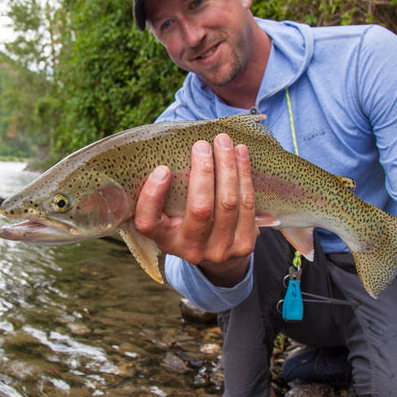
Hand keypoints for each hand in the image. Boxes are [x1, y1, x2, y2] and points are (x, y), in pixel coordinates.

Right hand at [133, 133, 257, 285]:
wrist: (217, 254)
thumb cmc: (186, 222)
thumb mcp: (167, 216)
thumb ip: (163, 193)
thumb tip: (167, 150)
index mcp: (164, 240)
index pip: (148, 222)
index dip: (153, 196)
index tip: (162, 169)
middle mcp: (190, 249)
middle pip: (200, 208)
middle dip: (204, 171)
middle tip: (202, 144)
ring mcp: (220, 249)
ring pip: (228, 202)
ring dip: (228, 167)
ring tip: (223, 142)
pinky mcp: (244, 245)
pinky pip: (247, 204)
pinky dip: (244, 175)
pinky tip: (240, 154)